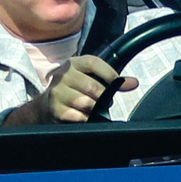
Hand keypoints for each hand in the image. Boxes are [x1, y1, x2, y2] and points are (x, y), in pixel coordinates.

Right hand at [7, 54, 133, 125]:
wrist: (47, 105)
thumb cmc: (74, 90)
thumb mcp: (89, 78)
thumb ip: (111, 79)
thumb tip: (134, 83)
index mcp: (73, 63)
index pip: (94, 63)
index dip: (109, 74)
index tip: (118, 84)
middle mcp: (63, 75)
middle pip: (92, 87)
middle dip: (104, 97)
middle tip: (105, 102)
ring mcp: (57, 92)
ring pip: (86, 103)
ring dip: (95, 109)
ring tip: (94, 109)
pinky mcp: (55, 109)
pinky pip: (78, 116)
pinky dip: (86, 118)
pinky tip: (84, 116)